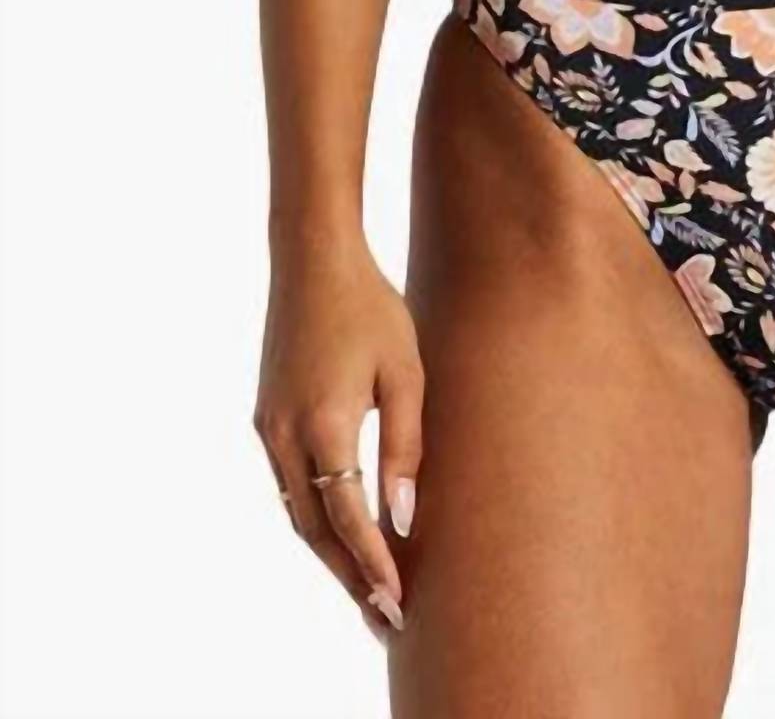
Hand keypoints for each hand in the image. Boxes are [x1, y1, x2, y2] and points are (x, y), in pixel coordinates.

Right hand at [253, 235, 423, 641]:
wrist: (312, 261)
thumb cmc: (371, 307)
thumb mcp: (406, 372)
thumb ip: (406, 446)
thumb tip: (405, 517)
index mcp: (324, 423)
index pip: (348, 518)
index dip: (372, 565)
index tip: (398, 601)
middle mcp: (285, 435)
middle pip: (315, 531)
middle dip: (349, 577)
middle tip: (385, 617)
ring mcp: (267, 429)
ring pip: (297, 513)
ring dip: (330, 553)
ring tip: (368, 588)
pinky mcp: (264, 419)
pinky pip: (289, 486)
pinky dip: (315, 518)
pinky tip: (341, 534)